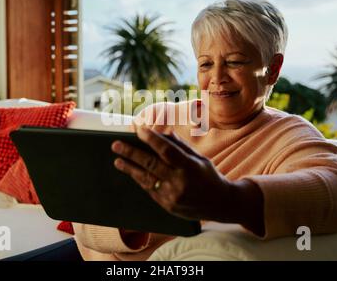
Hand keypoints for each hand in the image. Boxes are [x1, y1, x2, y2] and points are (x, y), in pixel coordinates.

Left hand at [111, 126, 233, 221]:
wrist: (220, 204)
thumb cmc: (209, 176)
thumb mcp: (199, 158)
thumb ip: (180, 146)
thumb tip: (162, 133)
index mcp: (190, 167)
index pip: (167, 150)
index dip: (152, 139)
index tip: (139, 130)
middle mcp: (180, 182)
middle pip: (151, 164)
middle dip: (131, 153)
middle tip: (116, 145)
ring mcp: (173, 196)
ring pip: (146, 179)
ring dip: (130, 168)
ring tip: (117, 160)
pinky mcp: (168, 206)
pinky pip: (149, 190)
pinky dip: (139, 179)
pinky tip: (131, 172)